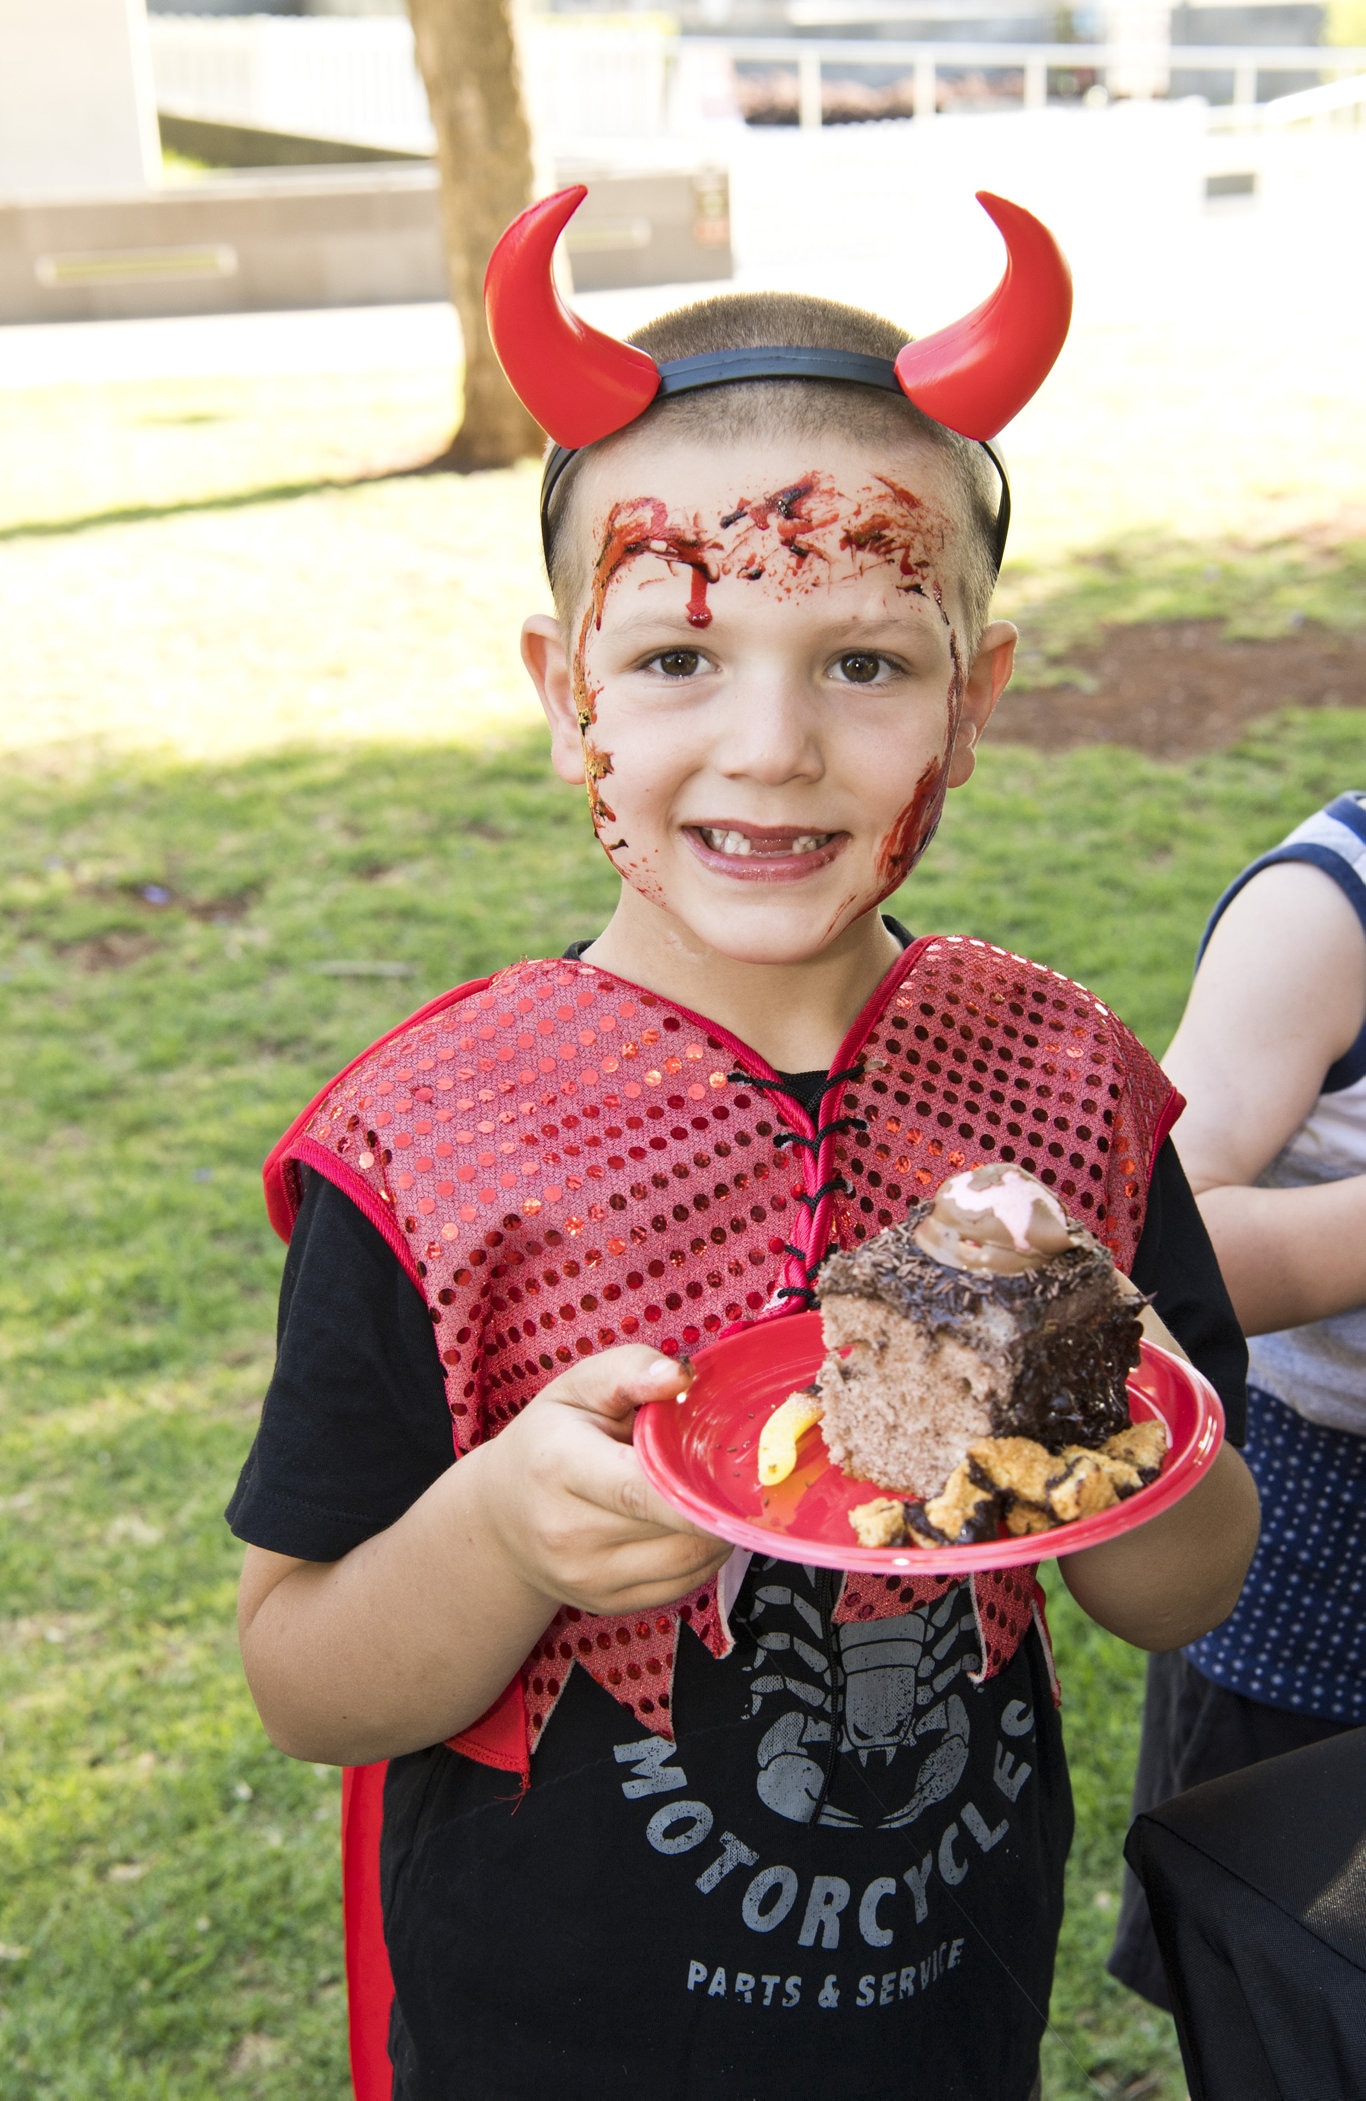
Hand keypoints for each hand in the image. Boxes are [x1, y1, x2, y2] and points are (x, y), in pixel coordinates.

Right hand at [480, 1346, 732, 1616]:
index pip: (640, 1488)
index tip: (742, 1472)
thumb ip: (631, 1370)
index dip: (698, 1485)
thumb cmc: (548, 1440)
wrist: (501, 1516)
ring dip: (718, 1528)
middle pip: (675, 1525)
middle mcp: (567, 1532)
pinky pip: (684, 1584)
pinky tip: (692, 1521)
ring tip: (710, 1491)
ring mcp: (587, 1577)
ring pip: (689, 1560)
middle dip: (716, 1497)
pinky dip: (704, 1553)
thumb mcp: (578, 1388)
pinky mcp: (608, 1604)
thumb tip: (682, 1377)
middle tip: (733, 1467)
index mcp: (558, 1466)